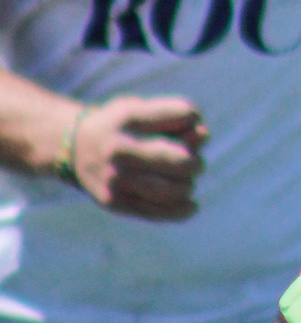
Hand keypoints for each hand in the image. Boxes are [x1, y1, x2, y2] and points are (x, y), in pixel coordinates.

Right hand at [69, 96, 206, 218]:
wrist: (74, 149)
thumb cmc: (121, 127)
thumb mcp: (143, 110)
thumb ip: (176, 119)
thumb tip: (204, 135)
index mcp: (128, 117)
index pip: (184, 115)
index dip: (192, 116)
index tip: (186, 120)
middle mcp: (119, 149)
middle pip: (183, 160)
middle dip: (195, 160)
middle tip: (190, 161)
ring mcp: (116, 178)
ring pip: (175, 190)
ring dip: (188, 184)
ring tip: (182, 180)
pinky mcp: (116, 202)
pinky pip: (160, 212)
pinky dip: (184, 209)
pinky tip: (191, 204)